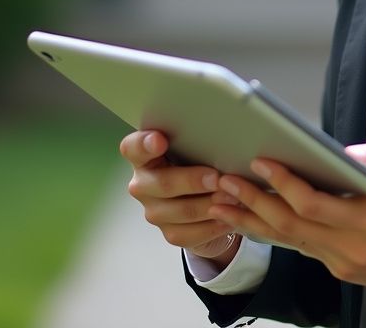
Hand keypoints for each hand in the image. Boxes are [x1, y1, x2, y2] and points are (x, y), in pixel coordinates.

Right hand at [119, 130, 242, 265]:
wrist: (205, 195)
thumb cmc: (199, 159)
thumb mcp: (196, 145)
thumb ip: (198, 139)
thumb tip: (225, 132)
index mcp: (144, 156)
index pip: (133, 147)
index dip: (144, 144)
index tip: (160, 140)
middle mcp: (143, 184)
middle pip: (162, 184)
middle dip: (192, 181)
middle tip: (216, 178)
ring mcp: (154, 210)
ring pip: (180, 211)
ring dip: (208, 205)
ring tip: (232, 197)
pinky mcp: (169, 232)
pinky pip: (189, 233)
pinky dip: (211, 226)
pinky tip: (228, 217)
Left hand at [210, 137, 365, 310]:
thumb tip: (350, 151)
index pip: (314, 204)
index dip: (283, 183)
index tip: (261, 162)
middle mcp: (354, 246)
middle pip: (291, 225)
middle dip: (253, 202)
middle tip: (225, 180)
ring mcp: (345, 262)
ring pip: (289, 240)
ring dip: (254, 220)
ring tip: (223, 202)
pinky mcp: (342, 269)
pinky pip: (302, 248)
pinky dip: (274, 232)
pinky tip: (255, 218)